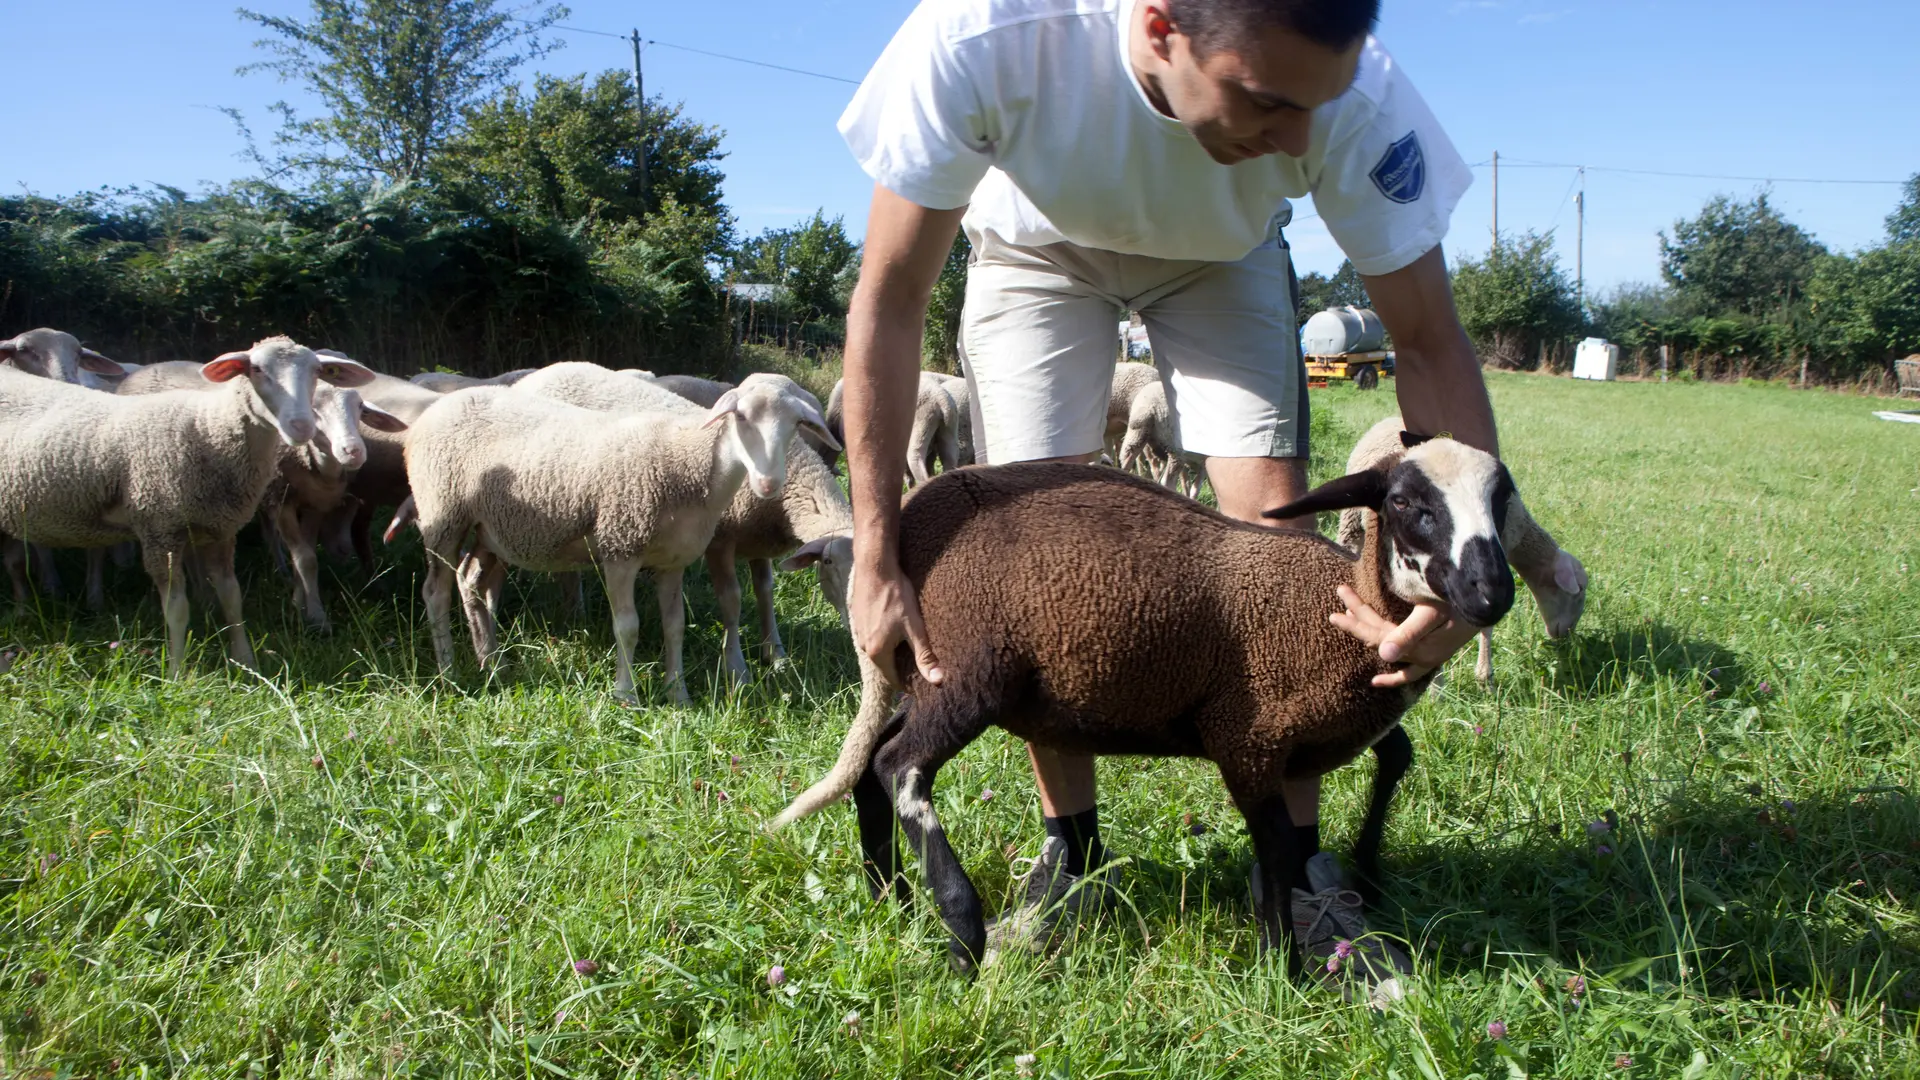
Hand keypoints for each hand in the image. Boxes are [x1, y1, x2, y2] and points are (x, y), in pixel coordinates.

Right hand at [850, 553, 943, 690]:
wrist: (874, 568)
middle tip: (919, 663)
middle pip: (885, 665)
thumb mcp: (914, 627)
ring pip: (878, 650)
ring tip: (909, 645)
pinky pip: (872, 637)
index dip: (908, 684)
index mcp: (876, 652)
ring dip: (892, 651)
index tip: (922, 684)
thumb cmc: (896, 596)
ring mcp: (857, 632)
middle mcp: (863, 646)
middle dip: (901, 667)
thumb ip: (924, 655)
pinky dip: (884, 638)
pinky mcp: (857, 620)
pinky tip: (895, 627)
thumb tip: (937, 681)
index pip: (893, 679)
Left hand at [1329, 585, 1479, 687]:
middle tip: (1340, 590)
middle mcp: (1421, 656)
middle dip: (1357, 615)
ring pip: (1389, 647)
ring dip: (1367, 630)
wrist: (1496, 603)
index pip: (1377, 633)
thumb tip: (1384, 655)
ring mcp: (1428, 658)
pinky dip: (1394, 677)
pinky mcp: (1435, 656)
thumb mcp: (1436, 614)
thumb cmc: (1465, 602)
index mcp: (1419, 646)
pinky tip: (1377, 680)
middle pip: (1378, 637)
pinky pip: (1411, 673)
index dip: (1356, 615)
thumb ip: (1409, 634)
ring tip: (1348, 614)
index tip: (1340, 592)